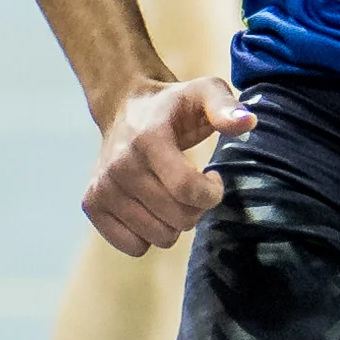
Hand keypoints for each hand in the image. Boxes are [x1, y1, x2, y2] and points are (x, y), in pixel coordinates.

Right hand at [85, 77, 256, 255]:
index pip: (187, 190)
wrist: (125, 107)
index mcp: (147, 139)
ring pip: (158, 238)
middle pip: (177, 219)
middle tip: (193, 188)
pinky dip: (148, 235)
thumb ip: (227, 106)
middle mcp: (119, 165)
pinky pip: (133, 247)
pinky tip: (151, 209)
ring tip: (172, 196)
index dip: (211, 193)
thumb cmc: (175, 105)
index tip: (213, 178)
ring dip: (174, 224)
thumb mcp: (206, 92)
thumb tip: (247, 123)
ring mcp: (102, 187)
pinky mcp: (92, 204)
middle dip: (196, 209)